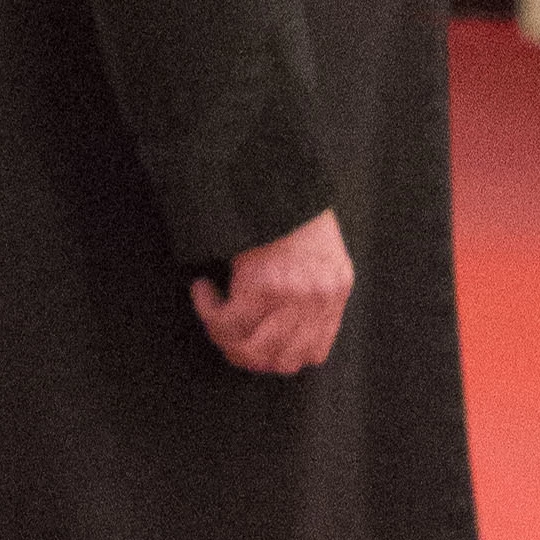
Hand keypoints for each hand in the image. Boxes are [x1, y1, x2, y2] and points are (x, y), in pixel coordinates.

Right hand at [192, 206, 352, 374]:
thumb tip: (283, 324)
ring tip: (212, 312)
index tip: (256, 347)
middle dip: (246, 356)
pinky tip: (204, 290)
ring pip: (250, 347)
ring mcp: (292, 297)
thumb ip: (312, 288)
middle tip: (225, 338)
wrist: (280, 179)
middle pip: (280, 360)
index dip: (280, 360)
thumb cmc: (293, 208)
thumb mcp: (320, 251)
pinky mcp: (262, 287)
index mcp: (336, 291)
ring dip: (222, 336)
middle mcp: (318, 300)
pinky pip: (226, 320)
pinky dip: (208, 310)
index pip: (313, 353)